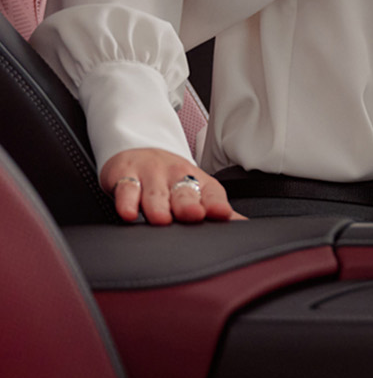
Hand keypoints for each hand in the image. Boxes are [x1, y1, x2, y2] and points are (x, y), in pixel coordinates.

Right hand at [101, 148, 243, 224]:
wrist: (141, 151)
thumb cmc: (172, 179)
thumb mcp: (196, 190)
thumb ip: (216, 208)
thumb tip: (243, 226)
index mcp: (199, 182)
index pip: (212, 193)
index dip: (217, 204)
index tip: (222, 213)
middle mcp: (176, 175)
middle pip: (184, 192)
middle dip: (188, 204)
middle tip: (193, 215)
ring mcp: (151, 174)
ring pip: (155, 192)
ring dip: (158, 206)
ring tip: (161, 219)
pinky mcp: (125, 175)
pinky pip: (126, 189)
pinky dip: (126, 201)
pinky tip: (129, 213)